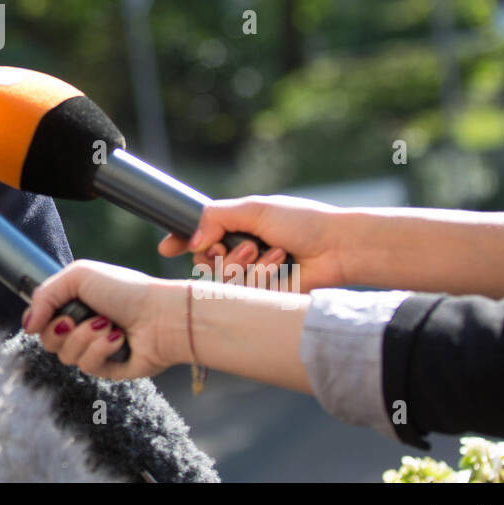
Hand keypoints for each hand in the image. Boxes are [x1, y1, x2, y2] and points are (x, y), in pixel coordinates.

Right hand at [21, 259, 181, 380]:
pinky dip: (101, 350)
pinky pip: (87, 367)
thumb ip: (44, 295)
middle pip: (48, 341)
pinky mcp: (108, 368)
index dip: (39, 319)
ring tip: (109, 325)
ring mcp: (95, 348)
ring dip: (86, 338)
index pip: (40, 319)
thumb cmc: (125, 290)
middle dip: (61, 329)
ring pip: (66, 356)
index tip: (46, 316)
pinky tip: (119, 339)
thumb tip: (27, 326)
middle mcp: (82, 326)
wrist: (161, 315)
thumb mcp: (78, 276)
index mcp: (75, 303)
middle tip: (80, 318)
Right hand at [158, 194, 347, 292]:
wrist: (336, 247)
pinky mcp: (263, 296)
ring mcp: (252, 275)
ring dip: (245, 263)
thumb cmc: (301, 222)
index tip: (166, 247)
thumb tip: (193, 240)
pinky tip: (282, 264)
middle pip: (204, 261)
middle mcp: (241, 252)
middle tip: (238, 245)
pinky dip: (261, 275)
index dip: (180, 242)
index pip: (199, 237)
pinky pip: (243, 292)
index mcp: (238, 228)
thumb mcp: (254, 208)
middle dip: (217, 253)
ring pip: (222, 279)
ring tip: (273, 252)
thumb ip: (215, 217)